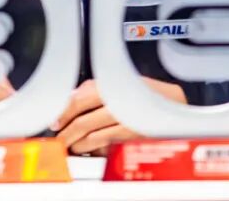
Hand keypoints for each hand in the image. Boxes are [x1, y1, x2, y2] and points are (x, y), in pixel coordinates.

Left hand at [52, 77, 185, 155]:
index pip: (79, 100)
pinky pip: (106, 145)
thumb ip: (94, 88)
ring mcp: (125, 121)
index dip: (63, 113)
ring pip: (92, 136)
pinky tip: (87, 148)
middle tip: (58, 138)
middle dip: (66, 132)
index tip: (55, 121)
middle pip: (83, 121)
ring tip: (70, 145)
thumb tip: (70, 98)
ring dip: (77, 143)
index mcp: (112, 85)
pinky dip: (92, 148)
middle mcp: (118, 103)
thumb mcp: (120, 80)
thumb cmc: (145, 91)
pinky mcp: (131, 137)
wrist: (174, 102)